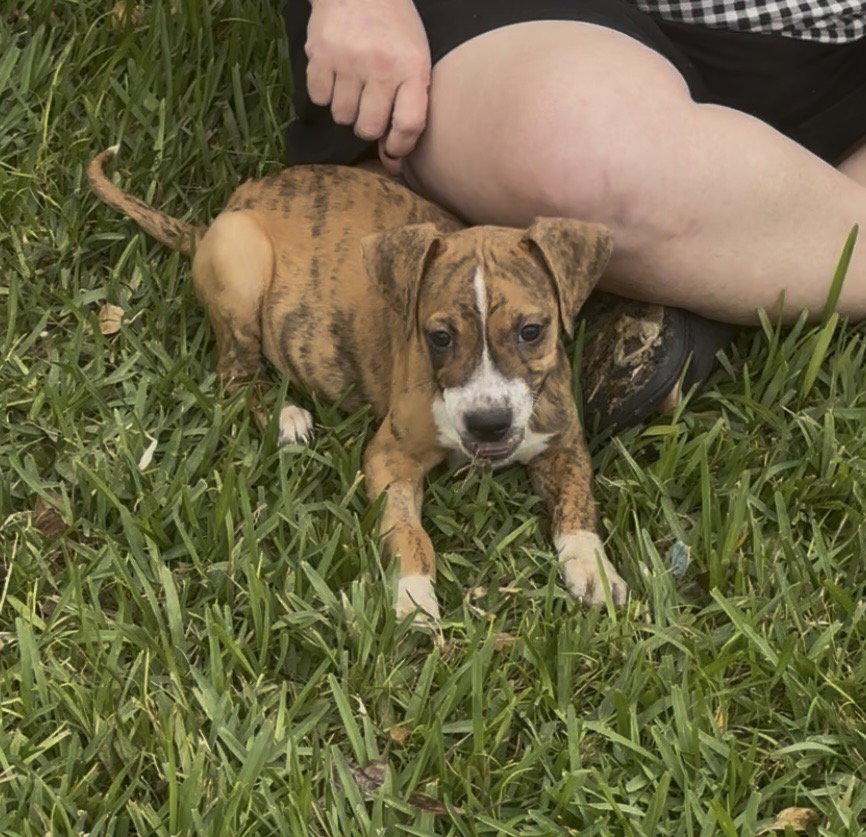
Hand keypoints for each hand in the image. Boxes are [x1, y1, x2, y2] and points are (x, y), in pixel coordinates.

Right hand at [305, 0, 430, 172]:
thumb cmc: (393, 30)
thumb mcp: (414, 60)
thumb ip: (408, 108)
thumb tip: (392, 163)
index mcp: (412, 67)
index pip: (408, 125)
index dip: (399, 147)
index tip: (393, 150)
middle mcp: (381, 65)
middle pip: (369, 128)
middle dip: (368, 126)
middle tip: (368, 107)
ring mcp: (348, 60)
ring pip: (342, 116)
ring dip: (346, 109)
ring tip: (352, 85)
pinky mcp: (320, 53)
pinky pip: (318, 98)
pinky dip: (325, 92)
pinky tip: (335, 74)